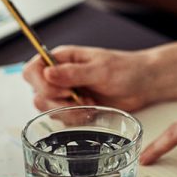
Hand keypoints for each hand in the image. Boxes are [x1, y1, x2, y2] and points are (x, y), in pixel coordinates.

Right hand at [22, 45, 152, 111]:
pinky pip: (62, 118)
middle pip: (37, 93)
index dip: (40, 83)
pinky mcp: (74, 106)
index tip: (63, 90)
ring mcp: (66, 92)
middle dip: (57, 102)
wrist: (143, 83)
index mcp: (64, 58)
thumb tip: (47, 72)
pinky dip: (75, 118)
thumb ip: (73, 73)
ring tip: (90, 103)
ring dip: (68, 111)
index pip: (33, 68)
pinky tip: (92, 110)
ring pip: (47, 108)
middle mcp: (61, 74)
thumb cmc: (126, 68)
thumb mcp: (101, 69)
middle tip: (80, 98)